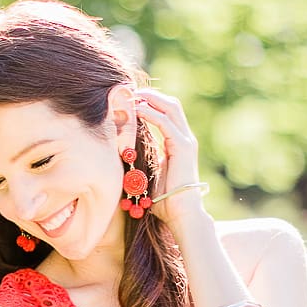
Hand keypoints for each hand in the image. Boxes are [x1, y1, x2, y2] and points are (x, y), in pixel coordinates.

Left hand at [133, 87, 205, 227]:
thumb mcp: (148, 175)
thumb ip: (141, 161)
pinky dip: (151, 113)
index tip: (130, 100)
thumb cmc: (164, 201)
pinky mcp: (183, 147)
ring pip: (170, 107)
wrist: (180, 214)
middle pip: (170, 104)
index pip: (166, 113)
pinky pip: (166, 123)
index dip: (149, 103)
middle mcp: (184, 139)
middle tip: (130, 92)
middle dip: (150, 95)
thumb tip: (121, 156)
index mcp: (177, 144)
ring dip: (150, 99)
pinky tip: (137, 110)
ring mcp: (186, 141)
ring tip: (132, 97)